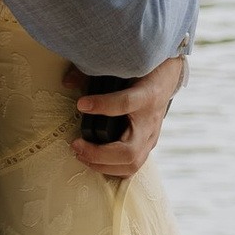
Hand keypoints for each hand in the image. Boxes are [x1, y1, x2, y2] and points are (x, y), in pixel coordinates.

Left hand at [66, 53, 184, 180]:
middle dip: (99, 154)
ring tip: (81, 154)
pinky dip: (111, 168)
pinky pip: (131, 166)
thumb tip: (67, 81)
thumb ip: (95, 72)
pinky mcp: (148, 145)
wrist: (168, 77)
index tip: (81, 104)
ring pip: (131, 164)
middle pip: (129, 151)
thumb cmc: (143, 71)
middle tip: (76, 145)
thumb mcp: (124, 66)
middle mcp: (150, 121)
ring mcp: (151, 137)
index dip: (103, 106)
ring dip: (102, 165)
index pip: (126, 103)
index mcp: (147, 95)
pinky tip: (93, 160)